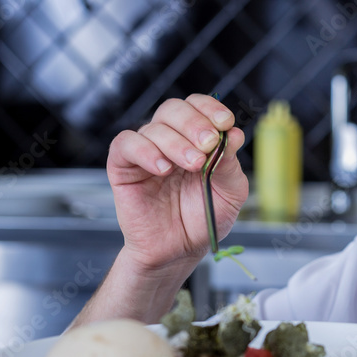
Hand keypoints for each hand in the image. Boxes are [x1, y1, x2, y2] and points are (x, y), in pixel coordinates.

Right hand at [107, 94, 248, 271]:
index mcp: (196, 138)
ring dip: (176, 143)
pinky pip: (125, 145)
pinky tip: (163, 169)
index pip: (198, 106)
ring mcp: (145, 152)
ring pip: (153, 127)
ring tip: (193, 166)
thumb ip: (230, 164)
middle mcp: (169, 139)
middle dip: (194, 123)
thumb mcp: (230, 192)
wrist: (180, 249)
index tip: (225, 122)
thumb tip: (233, 135)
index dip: (210, 108)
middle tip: (207, 145)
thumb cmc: (204, 218)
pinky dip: (145, 151)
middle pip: (173, 109)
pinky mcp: (123, 167)